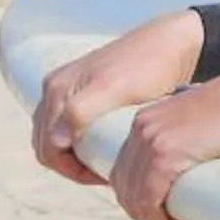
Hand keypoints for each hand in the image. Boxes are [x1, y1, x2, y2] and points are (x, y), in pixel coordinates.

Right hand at [31, 9, 206, 186]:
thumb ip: (80, 111)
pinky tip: (105, 148)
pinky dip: (80, 143)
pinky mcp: (83, 91)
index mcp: (57, 88)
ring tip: (107, 163)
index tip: (103, 176)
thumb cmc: (148, 66)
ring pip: (57, 137)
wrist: (173, 43)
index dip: (71, 169)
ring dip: (75, 156)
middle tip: (105, 174)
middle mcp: (55, 88)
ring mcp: (68, 89)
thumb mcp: (115, 89)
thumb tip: (55, 141)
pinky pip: (69, 126)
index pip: (47, 147)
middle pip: (47, 144)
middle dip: (71, 165)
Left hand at [111, 65, 219, 219]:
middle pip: (124, 188)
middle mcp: (140, 129)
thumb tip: (186, 178)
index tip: (170, 209)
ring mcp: (149, 142)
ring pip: (135, 201)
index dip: (142, 198)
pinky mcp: (164, 156)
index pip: (124, 171)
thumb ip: (184, 146)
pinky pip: (149, 203)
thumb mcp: (195, 127)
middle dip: (147, 214)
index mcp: (144, 122)